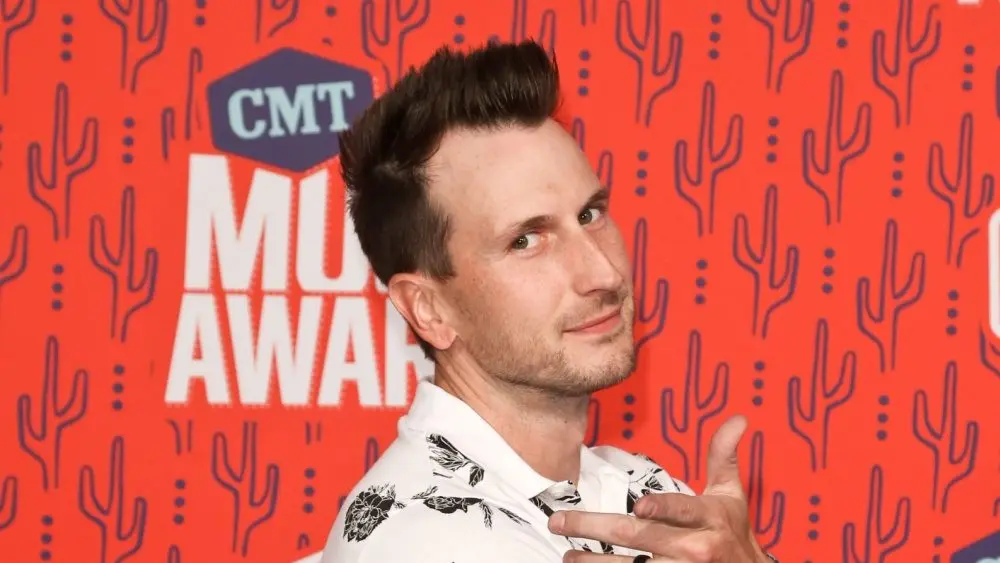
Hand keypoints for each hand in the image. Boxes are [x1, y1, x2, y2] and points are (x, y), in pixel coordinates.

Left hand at [547, 415, 769, 561]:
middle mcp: (695, 548)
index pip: (683, 511)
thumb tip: (738, 418)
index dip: (663, 509)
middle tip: (559, 522)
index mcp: (709, 518)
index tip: (640, 506)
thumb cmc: (733, 532)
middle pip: (641, 537)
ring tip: (567, 555)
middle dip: (596, 528)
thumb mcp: (732, 494)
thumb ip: (724, 455)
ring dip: (595, 562)